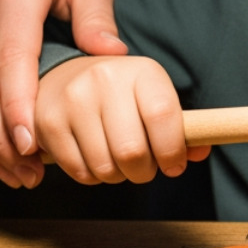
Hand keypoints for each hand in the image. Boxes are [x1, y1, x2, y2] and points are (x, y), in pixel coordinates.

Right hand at [34, 55, 210, 184]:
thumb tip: (200, 152)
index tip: (172, 165)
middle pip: (132, 152)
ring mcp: (73, 99)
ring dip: (118, 176)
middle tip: (142, 166)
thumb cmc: (121, 95)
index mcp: (142, 70)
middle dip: (143, 172)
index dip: (172, 152)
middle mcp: (105, 78)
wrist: (65, 76)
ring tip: (116, 159)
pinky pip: (80, 173)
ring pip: (106, 168)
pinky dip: (93, 177)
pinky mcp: (47, 121)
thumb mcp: (154, 98)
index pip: (163, 117)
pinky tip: (94, 157)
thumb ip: (182, 126)